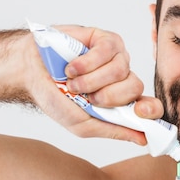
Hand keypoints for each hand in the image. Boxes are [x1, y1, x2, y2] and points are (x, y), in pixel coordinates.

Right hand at [26, 25, 162, 144]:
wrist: (30, 71)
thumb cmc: (56, 97)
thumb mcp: (82, 124)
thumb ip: (112, 129)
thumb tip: (143, 139)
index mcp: (122, 101)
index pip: (150, 106)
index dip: (150, 110)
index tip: (139, 113)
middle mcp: (123, 79)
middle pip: (135, 87)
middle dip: (108, 96)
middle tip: (86, 97)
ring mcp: (117, 58)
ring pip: (121, 70)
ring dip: (92, 80)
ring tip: (72, 82)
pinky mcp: (106, 39)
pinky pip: (108, 50)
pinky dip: (87, 63)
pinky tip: (71, 67)